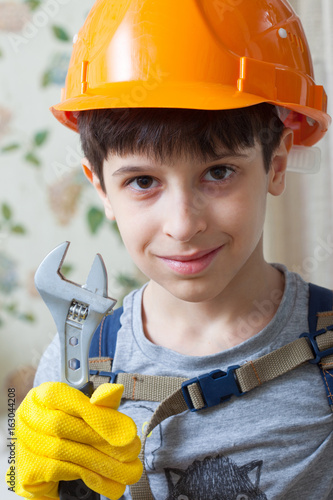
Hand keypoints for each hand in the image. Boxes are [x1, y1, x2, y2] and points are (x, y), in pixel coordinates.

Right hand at [6, 382, 141, 499]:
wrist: (52, 463)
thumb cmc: (74, 430)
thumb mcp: (91, 413)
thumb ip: (102, 403)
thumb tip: (116, 390)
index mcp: (43, 394)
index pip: (66, 398)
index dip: (96, 413)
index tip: (126, 429)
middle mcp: (28, 415)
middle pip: (63, 426)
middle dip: (101, 439)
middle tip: (132, 452)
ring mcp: (24, 443)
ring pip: (64, 450)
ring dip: (100, 461)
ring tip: (127, 471)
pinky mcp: (27, 469)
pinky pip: (60, 470)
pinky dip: (88, 475)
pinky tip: (107, 481)